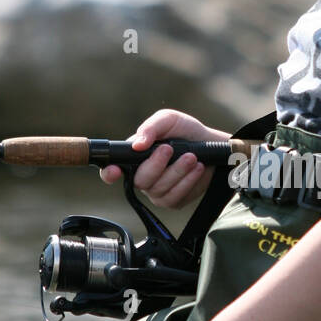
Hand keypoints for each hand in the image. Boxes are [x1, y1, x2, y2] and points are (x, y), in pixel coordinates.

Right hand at [100, 109, 228, 209]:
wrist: (211, 145)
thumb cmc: (185, 132)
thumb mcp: (168, 120)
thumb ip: (151, 127)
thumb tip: (137, 144)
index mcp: (134, 157)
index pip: (112, 170)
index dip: (109, 173)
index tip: (115, 170)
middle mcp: (142, 176)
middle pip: (140, 180)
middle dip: (156, 164)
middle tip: (170, 149)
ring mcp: (156, 191)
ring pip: (159, 188)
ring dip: (178, 171)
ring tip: (192, 157)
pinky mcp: (173, 201)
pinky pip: (175, 197)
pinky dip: (188, 181)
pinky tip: (197, 169)